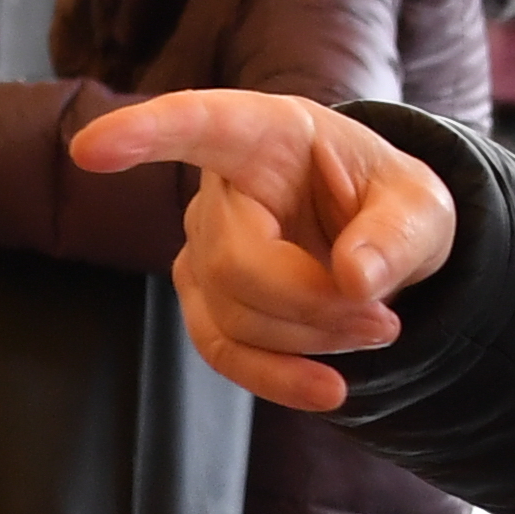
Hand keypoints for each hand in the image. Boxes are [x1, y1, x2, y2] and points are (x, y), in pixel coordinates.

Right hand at [67, 90, 457, 411]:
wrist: (380, 249)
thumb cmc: (391, 206)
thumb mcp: (424, 207)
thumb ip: (398, 235)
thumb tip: (355, 280)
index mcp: (266, 133)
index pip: (196, 124)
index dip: (143, 135)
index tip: (89, 150)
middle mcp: (218, 188)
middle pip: (234, 262)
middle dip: (314, 304)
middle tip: (385, 317)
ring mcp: (202, 249)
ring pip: (235, 316)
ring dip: (314, 338)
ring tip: (377, 327)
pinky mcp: (207, 303)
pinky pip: (223, 352)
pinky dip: (278, 378)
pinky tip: (327, 389)